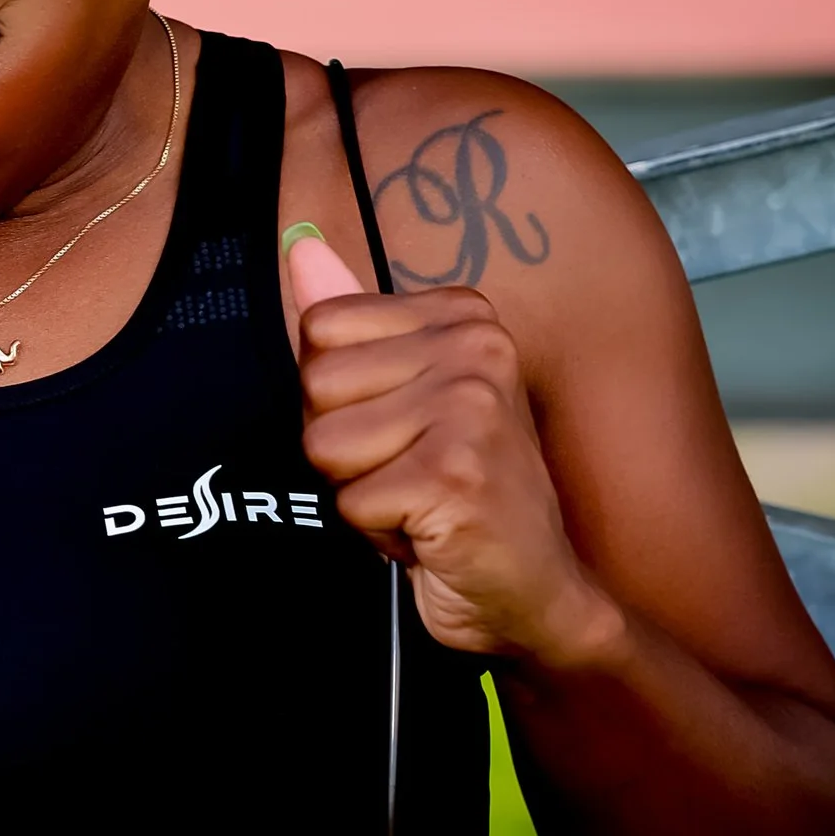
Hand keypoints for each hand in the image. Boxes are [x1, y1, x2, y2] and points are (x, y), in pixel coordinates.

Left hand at [285, 230, 619, 665]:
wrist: (535, 591)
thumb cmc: (464, 493)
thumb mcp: (404, 394)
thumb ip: (349, 321)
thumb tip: (299, 244)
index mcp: (462, 317)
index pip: (319, 329)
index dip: (339, 397)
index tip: (399, 426)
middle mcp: (476, 349)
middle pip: (315, 383)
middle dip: (343, 447)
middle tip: (409, 470)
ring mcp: (470, 409)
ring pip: (324, 445)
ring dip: (360, 492)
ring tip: (419, 498)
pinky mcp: (455, 474)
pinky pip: (351, 501)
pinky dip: (379, 533)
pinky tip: (431, 531)